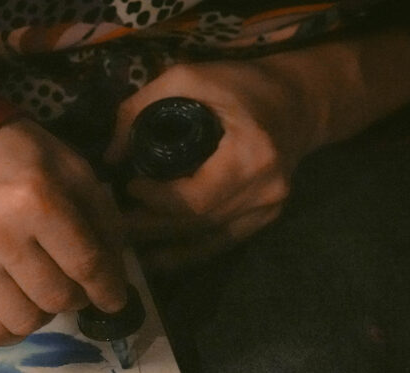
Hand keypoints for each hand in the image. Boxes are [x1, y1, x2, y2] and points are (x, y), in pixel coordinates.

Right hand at [0, 119, 127, 347]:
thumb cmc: (27, 163)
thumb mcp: (76, 175)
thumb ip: (103, 226)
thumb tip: (114, 283)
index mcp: (37, 200)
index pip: (85, 265)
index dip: (108, 290)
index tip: (114, 299)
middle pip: (57, 298)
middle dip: (76, 297)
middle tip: (73, 283)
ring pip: (25, 322)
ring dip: (44, 314)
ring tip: (42, 290)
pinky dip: (10, 330)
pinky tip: (16, 305)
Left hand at [106, 32, 409, 269]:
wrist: (299, 101)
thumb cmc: (244, 84)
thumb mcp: (189, 78)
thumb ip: (141, 109)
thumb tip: (109, 156)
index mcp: (253, 156)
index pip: (195, 199)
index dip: (156, 201)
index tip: (128, 186)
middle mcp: (265, 191)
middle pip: (198, 225)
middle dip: (151, 228)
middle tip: (113, 225)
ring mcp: (269, 210)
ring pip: (209, 242)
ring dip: (165, 248)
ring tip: (128, 247)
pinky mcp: (266, 219)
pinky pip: (222, 244)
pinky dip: (188, 253)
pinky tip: (158, 257)